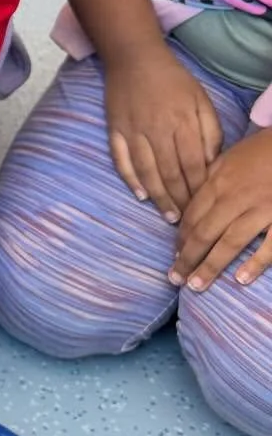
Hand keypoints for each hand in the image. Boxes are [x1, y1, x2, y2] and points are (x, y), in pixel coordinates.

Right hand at [103, 47, 221, 220]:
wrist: (134, 58)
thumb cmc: (173, 80)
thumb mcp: (200, 99)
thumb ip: (210, 130)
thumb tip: (210, 162)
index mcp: (182, 122)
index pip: (193, 164)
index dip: (198, 189)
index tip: (204, 205)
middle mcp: (157, 130)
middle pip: (170, 173)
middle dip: (180, 199)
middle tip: (186, 220)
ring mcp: (133, 131)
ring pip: (147, 171)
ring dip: (158, 196)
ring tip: (167, 215)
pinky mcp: (115, 130)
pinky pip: (121, 159)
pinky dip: (130, 179)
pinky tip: (140, 195)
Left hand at [173, 128, 271, 291]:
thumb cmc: (264, 149)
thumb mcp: (230, 156)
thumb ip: (210, 177)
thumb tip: (191, 198)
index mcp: (219, 181)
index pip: (192, 214)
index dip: (180, 236)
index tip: (173, 253)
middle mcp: (235, 198)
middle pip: (204, 232)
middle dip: (187, 257)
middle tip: (175, 278)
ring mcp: (261, 210)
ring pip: (230, 243)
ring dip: (210, 266)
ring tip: (195, 286)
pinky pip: (270, 245)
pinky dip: (256, 263)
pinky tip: (241, 279)